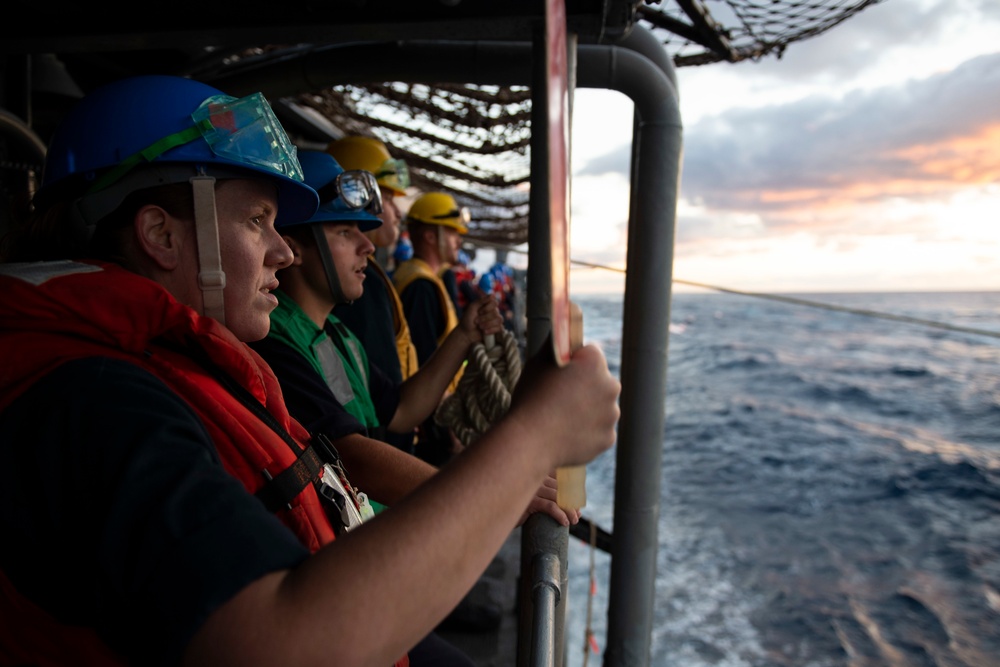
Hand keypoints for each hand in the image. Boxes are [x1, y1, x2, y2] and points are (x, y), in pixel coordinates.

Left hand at [458, 294, 502, 343]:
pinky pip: (501, 328)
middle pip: (496, 312)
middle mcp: (493, 312)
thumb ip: (481, 300)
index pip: (495, 303)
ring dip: (488, 324)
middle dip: (484, 318)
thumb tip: (492, 295)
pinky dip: (491, 330)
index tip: (479, 312)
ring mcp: (496, 320)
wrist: (466, 332)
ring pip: (499, 320)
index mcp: (488, 305)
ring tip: (480, 327)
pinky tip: (484, 332)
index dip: (487, 308)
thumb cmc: (468, 319)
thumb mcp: (472, 307)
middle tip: (476, 321)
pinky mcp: (497, 329)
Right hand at [510, 344, 619, 469]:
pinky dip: (588, 431)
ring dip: (589, 408)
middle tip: (561, 396)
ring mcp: (611, 414)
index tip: (561, 372)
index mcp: (594, 363)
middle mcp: (611, 386)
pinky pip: (600, 430)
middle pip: (600, 380)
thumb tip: (562, 329)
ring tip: (563, 418)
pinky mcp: (608, 438)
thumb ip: (556, 344)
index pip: (591, 354)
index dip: (575, 361)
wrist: (529, 441)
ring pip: (602, 406)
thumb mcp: (537, 362)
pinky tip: (568, 433)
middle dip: (586, 385)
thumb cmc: (531, 398)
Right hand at [517, 473, 580, 525]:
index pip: (562, 479)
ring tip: (573, 521)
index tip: (577, 505)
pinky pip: (550, 507)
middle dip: (571, 504)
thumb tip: (578, 511)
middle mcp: (537, 477)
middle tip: (576, 516)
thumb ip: (554, 497)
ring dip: (569, 511)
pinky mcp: (530, 501)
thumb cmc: (522, 508)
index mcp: (540, 472)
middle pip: (561, 489)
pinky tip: (564, 522)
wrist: (503, 513)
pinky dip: (560, 515)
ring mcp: (533, 488)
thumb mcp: (539, 498)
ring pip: (558, 498)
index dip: (572, 492)